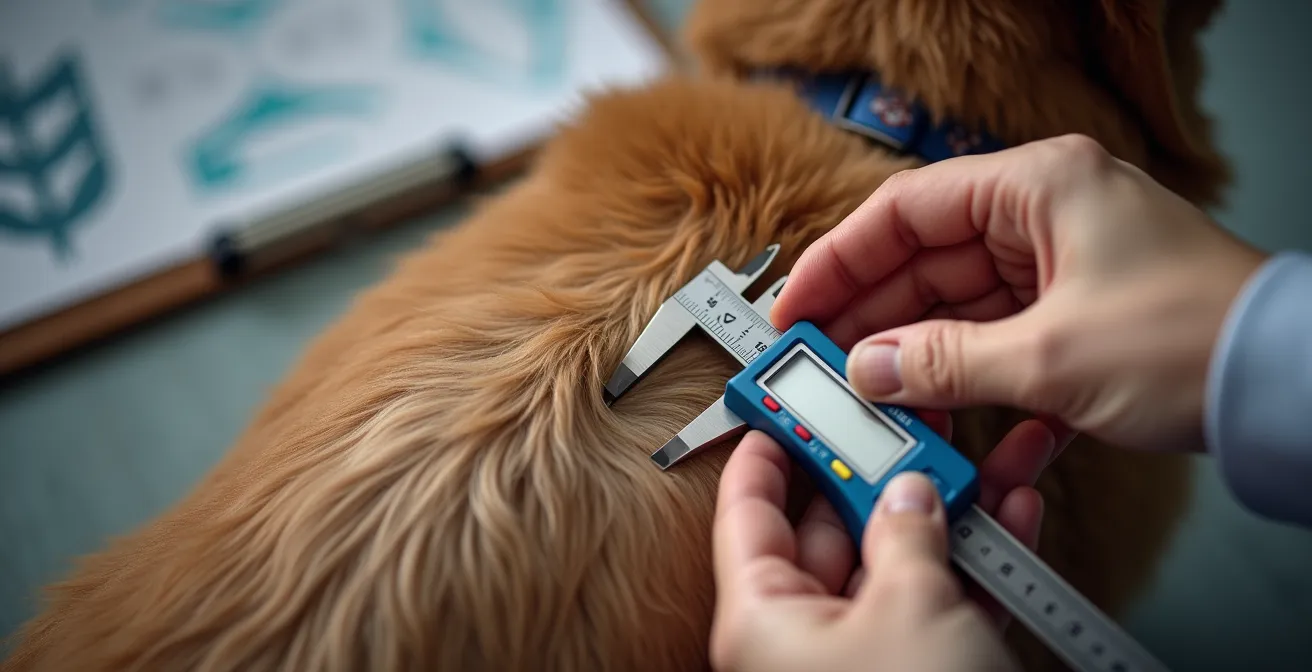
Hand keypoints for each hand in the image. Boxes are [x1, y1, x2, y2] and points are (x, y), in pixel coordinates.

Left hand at [709, 414, 1054, 671]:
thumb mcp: (910, 609)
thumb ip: (906, 535)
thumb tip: (910, 491)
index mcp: (763, 618)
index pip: (746, 513)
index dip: (764, 451)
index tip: (781, 402)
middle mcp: (804, 638)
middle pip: (828, 531)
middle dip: (872, 476)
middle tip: (903, 424)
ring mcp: (865, 657)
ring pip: (893, 562)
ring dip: (937, 512)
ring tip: (970, 459)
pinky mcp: (922, 670)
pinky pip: (939, 601)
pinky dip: (973, 561)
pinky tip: (1007, 515)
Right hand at [772, 134, 1267, 451]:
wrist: (1286, 390)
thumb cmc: (1193, 341)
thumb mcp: (1047, 356)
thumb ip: (938, 362)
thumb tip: (862, 370)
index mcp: (1038, 188)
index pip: (904, 212)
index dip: (840, 261)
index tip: (797, 307)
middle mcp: (1045, 218)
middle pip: (925, 263)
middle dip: (874, 321)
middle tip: (822, 367)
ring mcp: (1062, 269)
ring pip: (959, 311)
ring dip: (922, 364)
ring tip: (880, 408)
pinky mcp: (1078, 320)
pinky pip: (1001, 345)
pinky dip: (977, 386)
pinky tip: (959, 427)